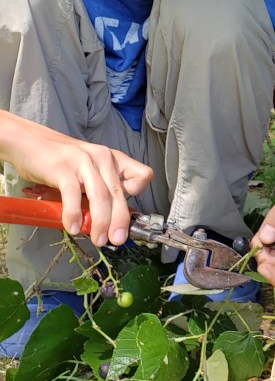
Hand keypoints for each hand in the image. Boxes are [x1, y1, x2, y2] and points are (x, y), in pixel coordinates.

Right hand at [1, 114, 152, 246]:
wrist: (26, 141)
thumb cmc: (58, 159)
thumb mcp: (87, 169)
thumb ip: (99, 188)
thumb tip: (106, 220)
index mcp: (112, 159)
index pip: (142, 175)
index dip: (137, 195)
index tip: (124, 211)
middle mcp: (102, 157)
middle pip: (119, 193)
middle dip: (120, 221)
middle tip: (116, 240)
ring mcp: (83, 161)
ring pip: (100, 196)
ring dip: (101, 223)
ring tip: (97, 239)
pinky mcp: (63, 168)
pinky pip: (73, 195)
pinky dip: (73, 215)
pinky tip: (72, 227)